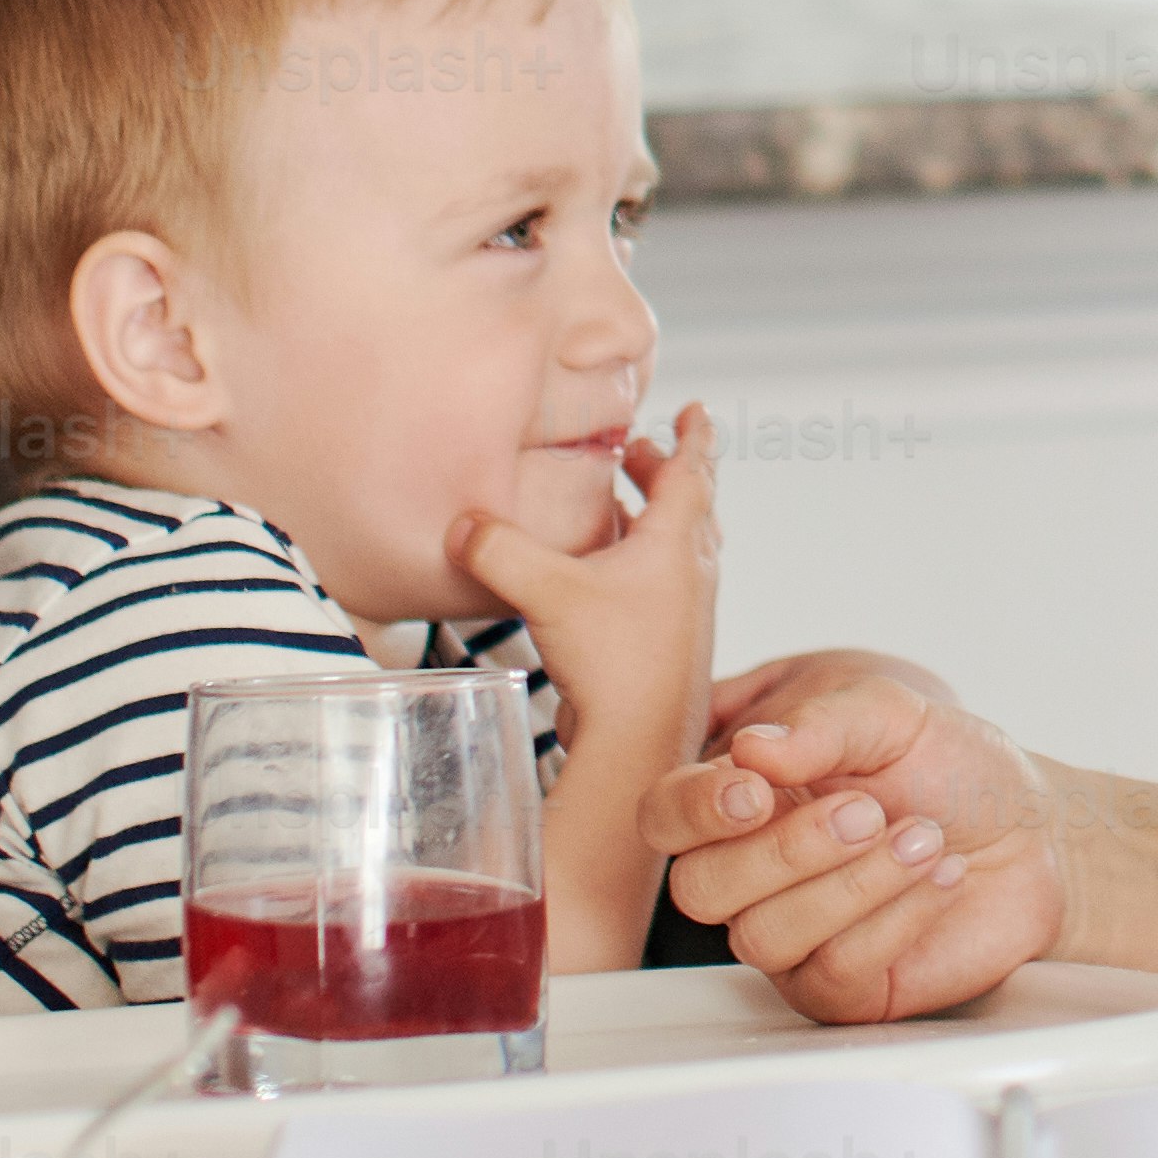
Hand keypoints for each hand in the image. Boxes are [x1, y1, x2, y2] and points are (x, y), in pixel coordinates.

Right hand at [459, 405, 718, 969]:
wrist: (638, 748)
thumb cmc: (613, 664)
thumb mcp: (547, 592)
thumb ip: (499, 550)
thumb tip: (461, 523)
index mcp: (678, 543)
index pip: (694, 469)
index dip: (693, 435)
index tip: (697, 408)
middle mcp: (691, 573)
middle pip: (687, 506)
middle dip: (663, 472)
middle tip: (640, 450)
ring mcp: (683, 613)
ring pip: (675, 549)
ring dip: (651, 520)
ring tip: (618, 507)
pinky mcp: (665, 648)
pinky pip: (658, 589)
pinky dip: (637, 567)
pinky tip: (601, 581)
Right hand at [637, 650, 1067, 1021]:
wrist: (1034, 828)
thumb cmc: (952, 765)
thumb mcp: (892, 711)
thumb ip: (821, 722)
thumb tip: (751, 749)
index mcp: (746, 796)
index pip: (666, 814)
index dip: (695, 809)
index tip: (755, 790)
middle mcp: (753, 873)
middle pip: (701, 887)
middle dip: (787, 849)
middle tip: (866, 809)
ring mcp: (792, 936)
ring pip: (763, 936)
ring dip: (850, 884)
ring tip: (922, 837)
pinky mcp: (841, 987)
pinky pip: (832, 973)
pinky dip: (892, 919)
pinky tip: (938, 876)